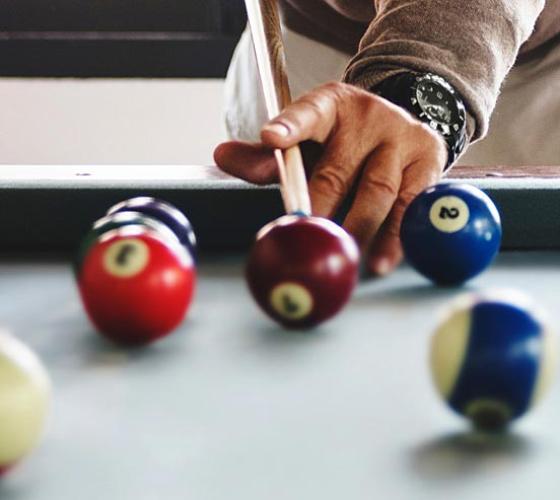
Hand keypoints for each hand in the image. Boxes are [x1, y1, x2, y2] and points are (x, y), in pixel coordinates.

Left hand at [215, 82, 447, 275]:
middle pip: (338, 167)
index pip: (308, 112)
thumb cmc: (343, 140)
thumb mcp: (307, 140)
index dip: (289, 126)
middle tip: (307, 233)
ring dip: (360, 227)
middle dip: (321, 204)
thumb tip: (222, 155)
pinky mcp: (429, 161)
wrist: (401, 122)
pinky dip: (396, 236)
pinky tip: (383, 260)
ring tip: (345, 256)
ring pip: (378, 189)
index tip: (270, 139)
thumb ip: (266, 155)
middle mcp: (368, 117)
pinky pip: (412, 204)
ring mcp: (402, 138)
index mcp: (330, 106)